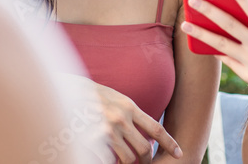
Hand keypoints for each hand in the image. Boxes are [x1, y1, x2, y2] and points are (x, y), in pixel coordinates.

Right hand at [68, 75, 182, 162]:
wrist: (68, 91)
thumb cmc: (95, 95)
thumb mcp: (117, 99)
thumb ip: (133, 114)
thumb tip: (149, 132)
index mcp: (129, 107)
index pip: (156, 129)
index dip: (170, 144)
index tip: (179, 153)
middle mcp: (120, 119)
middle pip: (144, 149)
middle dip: (148, 160)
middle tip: (146, 163)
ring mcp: (106, 131)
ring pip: (128, 159)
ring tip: (128, 163)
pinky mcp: (93, 140)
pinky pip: (109, 161)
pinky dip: (112, 163)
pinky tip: (111, 160)